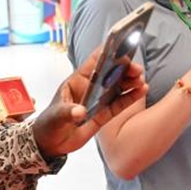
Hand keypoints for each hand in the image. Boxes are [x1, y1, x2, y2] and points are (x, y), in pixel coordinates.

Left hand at [31, 47, 147, 156]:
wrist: (50, 144)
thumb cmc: (48, 124)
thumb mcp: (55, 117)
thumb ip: (67, 113)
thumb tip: (79, 112)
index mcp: (77, 81)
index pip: (94, 61)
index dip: (108, 52)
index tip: (122, 45)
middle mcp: (90, 87)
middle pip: (110, 73)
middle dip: (125, 69)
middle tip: (137, 70)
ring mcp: (98, 100)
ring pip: (118, 87)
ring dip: (130, 82)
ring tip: (141, 81)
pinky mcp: (104, 114)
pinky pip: (119, 104)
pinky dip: (131, 97)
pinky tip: (142, 91)